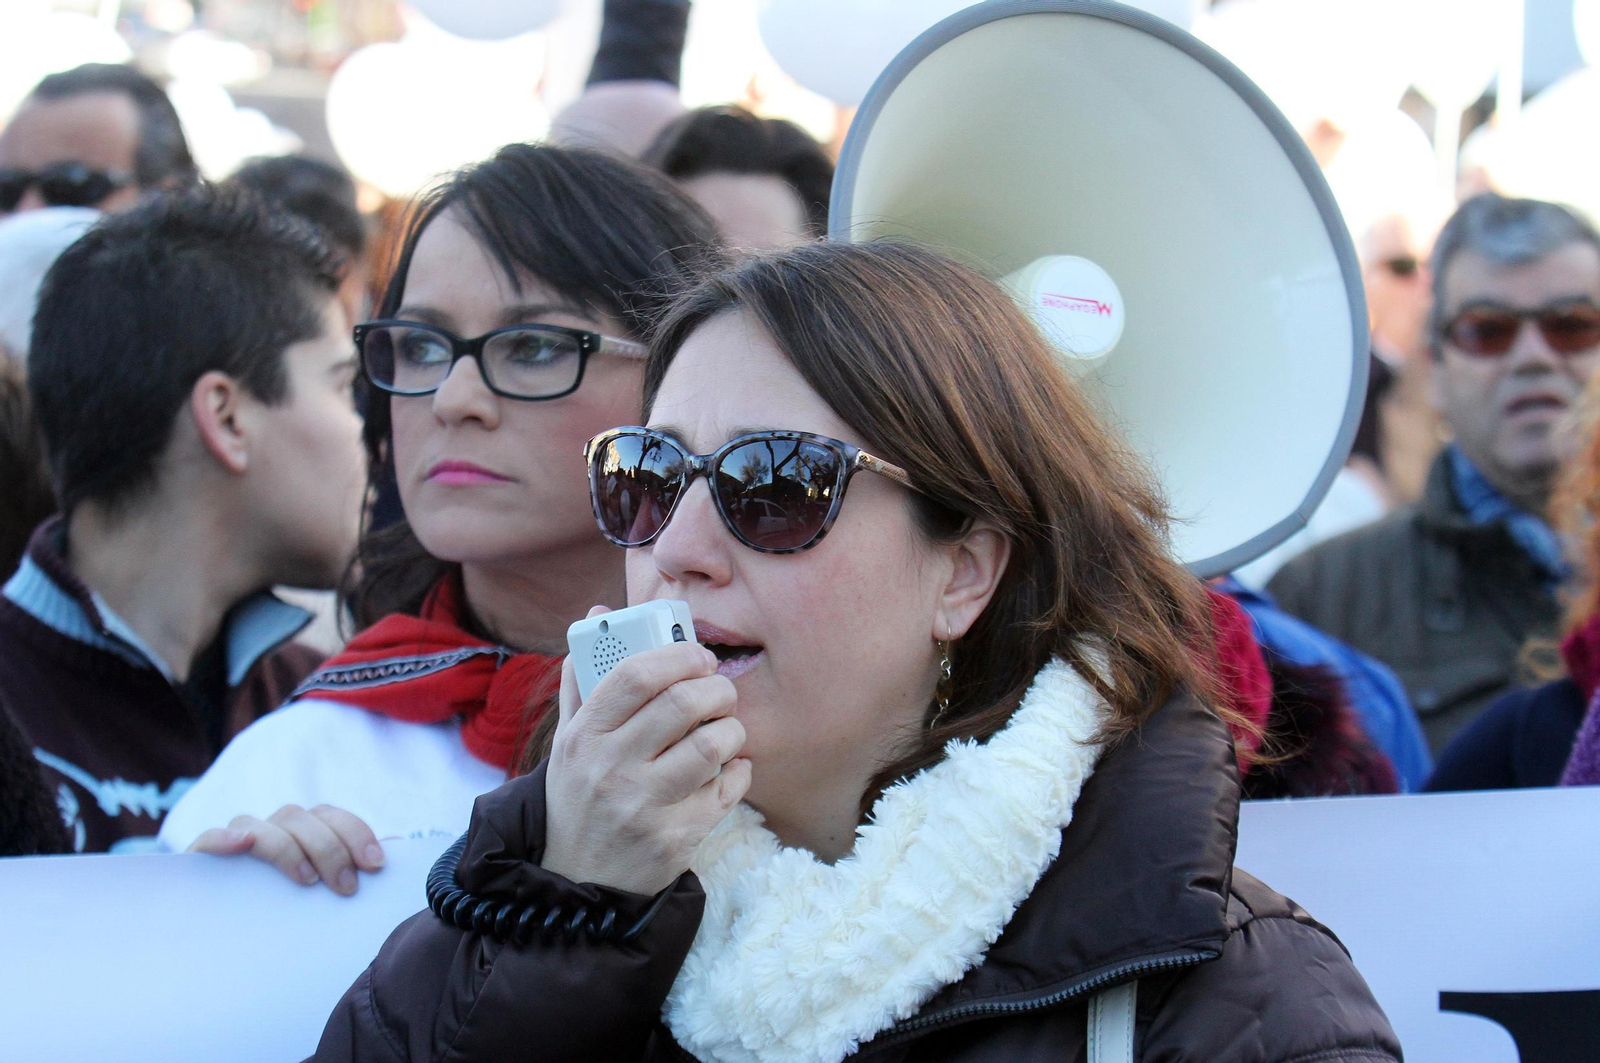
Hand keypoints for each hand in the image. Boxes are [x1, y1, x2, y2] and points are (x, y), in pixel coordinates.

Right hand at [188, 804, 385, 895]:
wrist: (224, 941)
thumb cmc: (288, 911)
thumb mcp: (324, 893)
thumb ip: (352, 868)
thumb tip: (398, 849)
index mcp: (304, 832)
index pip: (332, 817)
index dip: (356, 834)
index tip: (376, 865)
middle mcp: (272, 830)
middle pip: (301, 819)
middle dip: (329, 849)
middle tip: (345, 887)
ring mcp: (237, 841)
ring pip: (260, 826)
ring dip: (286, 847)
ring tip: (305, 880)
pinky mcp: (202, 859)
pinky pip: (209, 838)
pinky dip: (224, 838)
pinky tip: (240, 846)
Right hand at [542, 607, 750, 895]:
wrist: (578, 882)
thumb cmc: (580, 798)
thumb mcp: (570, 743)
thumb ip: (586, 679)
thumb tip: (600, 614)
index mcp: (583, 737)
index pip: (635, 675)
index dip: (678, 656)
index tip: (698, 656)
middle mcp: (610, 769)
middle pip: (682, 703)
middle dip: (716, 688)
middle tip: (720, 691)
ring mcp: (643, 806)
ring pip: (711, 745)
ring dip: (731, 729)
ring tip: (725, 730)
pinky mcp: (676, 838)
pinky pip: (728, 789)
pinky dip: (739, 771)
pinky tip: (729, 769)